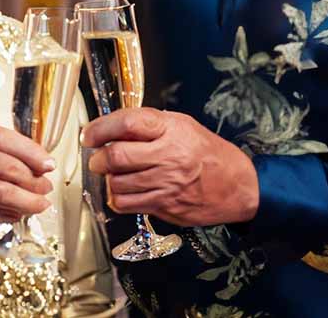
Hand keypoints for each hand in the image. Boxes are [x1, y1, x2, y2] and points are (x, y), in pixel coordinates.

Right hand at [0, 124, 55, 244]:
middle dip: (32, 179)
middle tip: (46, 188)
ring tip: (39, 205)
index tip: (48, 163)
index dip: (28, 149)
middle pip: (4, 164)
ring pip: (1, 190)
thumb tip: (40, 166)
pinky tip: (15, 215)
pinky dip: (8, 215)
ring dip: (27, 200)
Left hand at [81, 107, 258, 226]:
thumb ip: (149, 125)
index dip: (100, 128)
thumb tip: (111, 128)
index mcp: (171, 130)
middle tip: (97, 159)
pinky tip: (122, 191)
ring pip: (118, 183)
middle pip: (117, 156)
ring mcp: (167, 184)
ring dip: (108, 179)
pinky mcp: (165, 205)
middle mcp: (168, 156)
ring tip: (113, 175)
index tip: (89, 134)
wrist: (238, 185)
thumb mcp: (182, 126)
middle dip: (98, 159)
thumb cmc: (208, 153)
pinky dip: (117, 198)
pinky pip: (127, 204)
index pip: (127, 123)